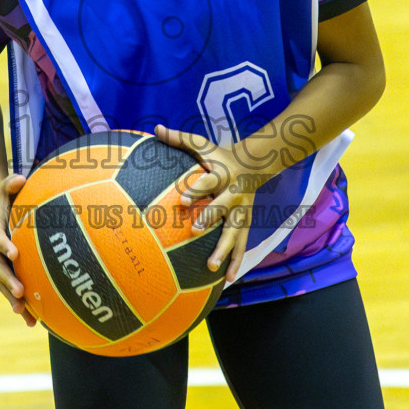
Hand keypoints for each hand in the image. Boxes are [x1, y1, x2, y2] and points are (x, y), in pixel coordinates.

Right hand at [0, 173, 37, 326]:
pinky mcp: (8, 275)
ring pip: (3, 284)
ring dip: (12, 298)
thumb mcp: (7, 188)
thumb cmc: (8, 200)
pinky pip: (13, 292)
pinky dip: (22, 307)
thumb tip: (19, 178)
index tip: (15, 253)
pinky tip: (34, 323)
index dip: (3, 245)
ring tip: (23, 312)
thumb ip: (11, 183)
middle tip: (20, 291)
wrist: (0, 215)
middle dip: (7, 280)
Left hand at [152, 125, 263, 284]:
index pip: (208, 181)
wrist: (252, 165)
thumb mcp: (201, 144)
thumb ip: (180, 139)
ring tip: (211, 267)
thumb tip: (156, 128)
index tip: (182, 198)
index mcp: (221, 175)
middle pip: (222, 208)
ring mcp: (241, 211)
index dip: (197, 188)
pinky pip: (241, 246)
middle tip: (194, 231)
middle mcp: (233, 194)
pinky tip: (228, 280)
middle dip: (209, 219)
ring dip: (224, 250)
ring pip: (233, 232)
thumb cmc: (218, 156)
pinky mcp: (244, 224)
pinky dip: (236, 262)